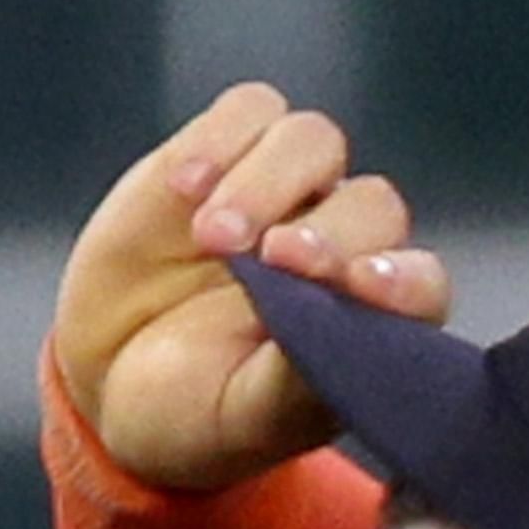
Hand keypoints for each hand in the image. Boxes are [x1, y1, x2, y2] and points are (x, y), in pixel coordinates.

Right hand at [49, 82, 456, 495]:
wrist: (109, 375)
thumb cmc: (194, 410)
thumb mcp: (244, 418)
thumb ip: (298, 380)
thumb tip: (341, 330)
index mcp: (369, 322)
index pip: (420, 283)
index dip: (403, 279)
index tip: (363, 285)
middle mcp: (342, 248)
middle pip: (372, 205)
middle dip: (325, 232)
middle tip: (270, 260)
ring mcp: (287, 193)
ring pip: (314, 143)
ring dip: (268, 182)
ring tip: (212, 236)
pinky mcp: (226, 153)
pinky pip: (251, 111)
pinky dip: (222, 140)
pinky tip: (184, 188)